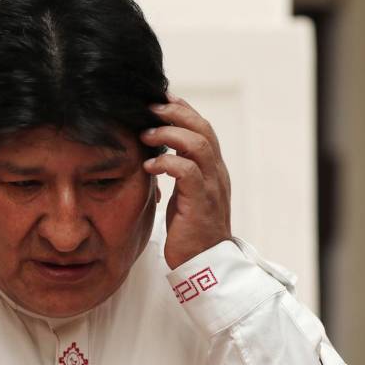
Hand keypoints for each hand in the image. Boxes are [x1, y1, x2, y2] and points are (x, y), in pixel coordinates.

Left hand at [139, 93, 231, 269]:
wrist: (205, 264)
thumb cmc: (190, 231)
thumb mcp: (184, 195)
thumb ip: (178, 173)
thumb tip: (156, 153)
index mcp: (213, 169)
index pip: (203, 129)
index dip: (184, 110)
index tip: (161, 99)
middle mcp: (217, 173)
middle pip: (203, 129)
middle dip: (176, 113)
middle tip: (150, 109)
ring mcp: (212, 187)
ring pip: (199, 145)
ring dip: (171, 134)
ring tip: (147, 134)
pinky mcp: (201, 202)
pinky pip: (187, 172)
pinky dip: (167, 163)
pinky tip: (149, 165)